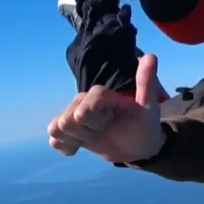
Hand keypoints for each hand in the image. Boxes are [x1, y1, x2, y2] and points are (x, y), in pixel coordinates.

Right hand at [47, 54, 165, 163]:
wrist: (138, 145)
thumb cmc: (144, 123)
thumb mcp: (148, 105)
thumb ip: (146, 82)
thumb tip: (150, 56)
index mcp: (100, 94)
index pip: (84, 108)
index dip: (98, 120)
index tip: (113, 120)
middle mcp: (83, 101)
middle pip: (67, 120)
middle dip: (87, 132)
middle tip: (104, 129)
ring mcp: (74, 116)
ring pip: (56, 128)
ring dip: (76, 139)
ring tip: (94, 136)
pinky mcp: (69, 132)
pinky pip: (53, 139)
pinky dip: (66, 147)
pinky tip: (81, 147)